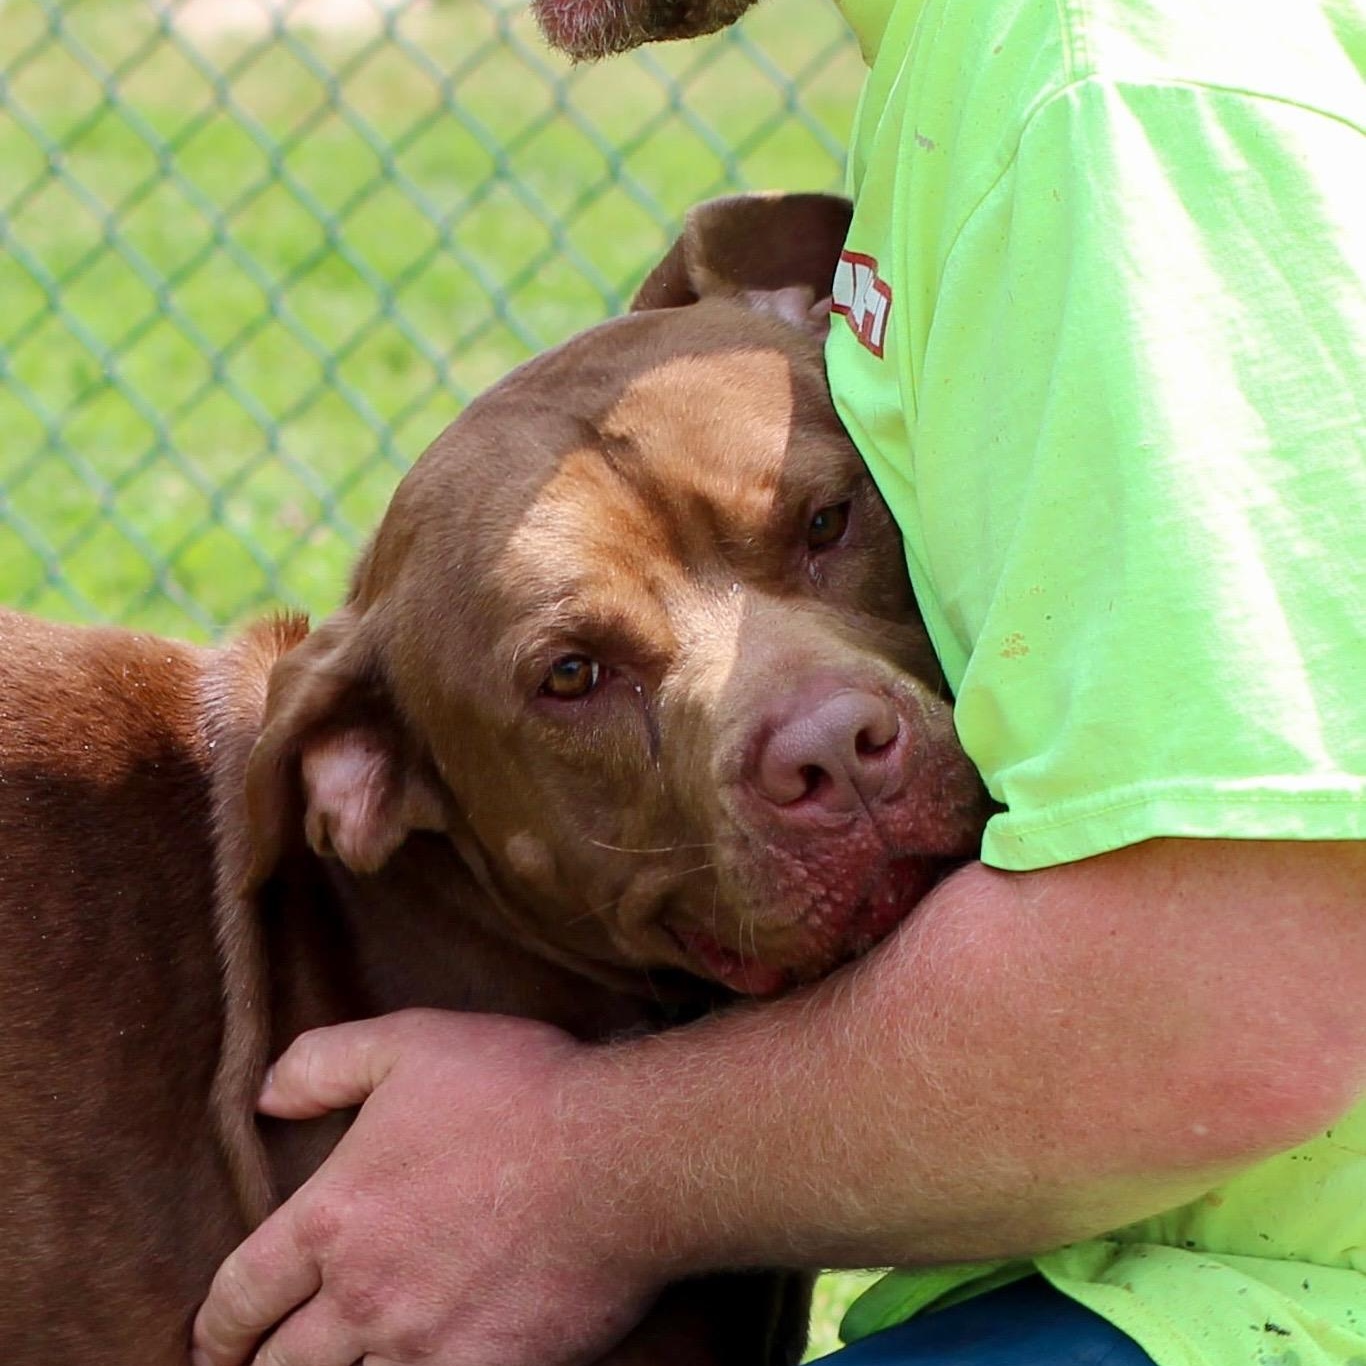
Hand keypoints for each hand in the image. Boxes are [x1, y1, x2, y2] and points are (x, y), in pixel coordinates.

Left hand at [191, 1009, 657, 1365]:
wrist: (622, 1155)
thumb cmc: (519, 1091)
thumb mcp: (411, 1041)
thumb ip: (323, 1063)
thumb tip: (265, 1099)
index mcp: (333, 1217)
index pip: (241, 1295)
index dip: (217, 1327)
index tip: (214, 1342)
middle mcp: (364, 1295)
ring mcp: (424, 1344)